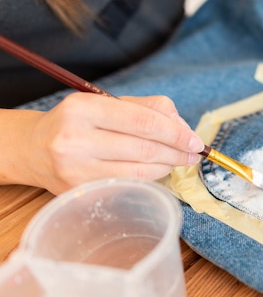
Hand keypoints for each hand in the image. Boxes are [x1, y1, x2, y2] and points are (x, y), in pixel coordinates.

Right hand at [4, 93, 203, 193]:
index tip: (196, 140)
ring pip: (140, 171)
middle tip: (193, 153)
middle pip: (145, 148)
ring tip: (178, 161)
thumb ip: (147, 108)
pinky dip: (151, 179)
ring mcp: (76, 170)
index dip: (176, 133)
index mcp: (82, 109)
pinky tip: (159, 171)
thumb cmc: (79, 124)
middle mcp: (75, 140)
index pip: (143, 121)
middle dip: (177, 151)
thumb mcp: (106, 105)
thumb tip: (182, 125)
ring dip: (167, 166)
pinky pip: (129, 185)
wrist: (33, 149)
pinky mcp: (81, 192)